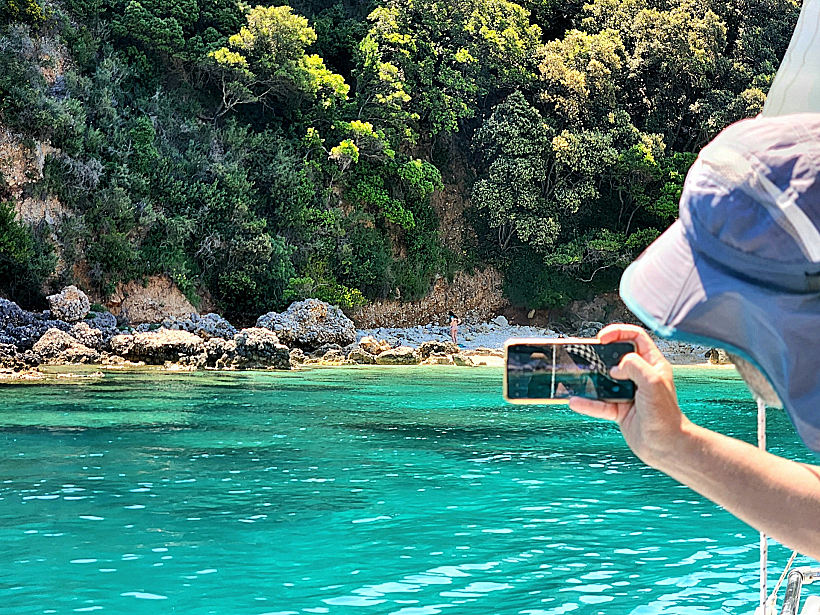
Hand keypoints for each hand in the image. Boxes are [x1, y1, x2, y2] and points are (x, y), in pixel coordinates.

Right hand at [568, 324, 689, 465]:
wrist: (666, 446)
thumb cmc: (666, 416)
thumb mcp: (652, 382)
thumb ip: (633, 366)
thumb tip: (614, 367)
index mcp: (652, 365)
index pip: (636, 337)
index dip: (619, 332)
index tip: (602, 338)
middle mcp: (640, 377)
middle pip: (616, 356)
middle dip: (600, 354)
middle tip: (587, 354)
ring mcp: (629, 393)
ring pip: (605, 380)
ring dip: (591, 379)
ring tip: (578, 376)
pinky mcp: (620, 409)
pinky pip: (599, 403)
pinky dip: (587, 403)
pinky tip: (576, 401)